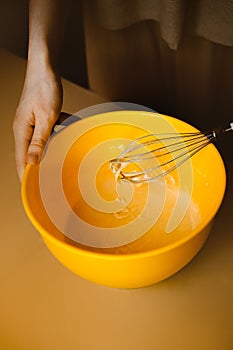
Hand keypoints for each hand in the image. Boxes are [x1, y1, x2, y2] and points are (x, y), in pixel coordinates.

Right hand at [13, 64, 62, 180]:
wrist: (45, 67)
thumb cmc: (44, 88)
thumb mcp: (46, 117)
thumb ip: (40, 141)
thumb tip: (32, 162)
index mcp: (21, 130)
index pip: (20, 159)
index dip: (25, 176)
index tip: (31, 191)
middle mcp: (24, 128)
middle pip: (30, 153)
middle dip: (38, 166)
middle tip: (49, 180)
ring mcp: (31, 122)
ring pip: (41, 142)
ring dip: (51, 148)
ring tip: (61, 158)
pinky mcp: (38, 117)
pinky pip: (47, 130)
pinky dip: (57, 132)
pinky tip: (68, 128)